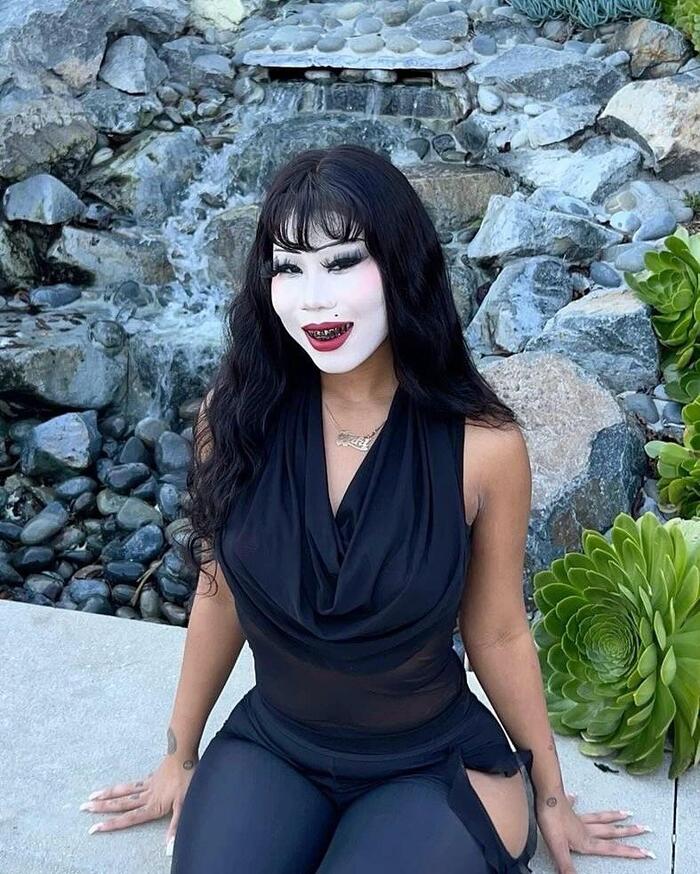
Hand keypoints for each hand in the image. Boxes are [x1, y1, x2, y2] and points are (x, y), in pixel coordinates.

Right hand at [80, 754, 197, 854]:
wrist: (183, 754)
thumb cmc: (186, 779)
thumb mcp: (184, 804)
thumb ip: (175, 825)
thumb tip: (168, 847)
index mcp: (152, 806)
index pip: (128, 818)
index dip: (111, 824)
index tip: (94, 828)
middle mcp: (146, 796)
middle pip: (120, 804)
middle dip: (101, 808)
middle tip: (82, 808)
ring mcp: (147, 785)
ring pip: (123, 792)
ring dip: (107, 794)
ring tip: (91, 796)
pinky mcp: (151, 776)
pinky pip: (134, 783)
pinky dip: (124, 786)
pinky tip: (119, 787)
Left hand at [537, 791, 654, 873]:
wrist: (544, 795)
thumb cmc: (551, 821)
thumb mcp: (559, 849)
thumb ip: (568, 868)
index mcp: (586, 840)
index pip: (612, 849)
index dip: (630, 852)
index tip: (647, 852)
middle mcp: (585, 828)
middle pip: (611, 831)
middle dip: (629, 832)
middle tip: (645, 828)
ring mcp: (577, 816)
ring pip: (600, 817)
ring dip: (614, 816)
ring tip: (627, 813)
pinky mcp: (566, 807)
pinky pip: (574, 805)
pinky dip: (575, 801)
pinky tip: (575, 796)